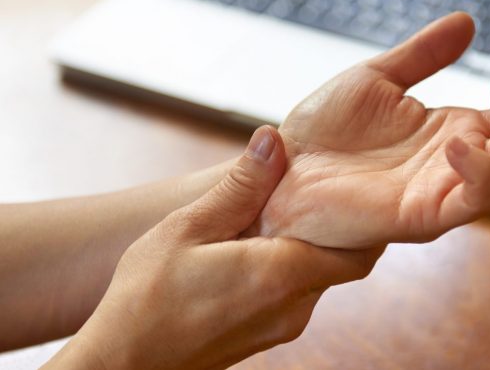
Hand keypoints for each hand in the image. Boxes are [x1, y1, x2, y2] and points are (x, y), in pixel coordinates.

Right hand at [44, 126, 380, 369]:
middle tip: (314, 192)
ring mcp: (281, 327)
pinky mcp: (265, 336)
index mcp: (282, 275)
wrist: (124, 363)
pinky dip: (290, 268)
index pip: (360, 251)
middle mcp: (294, 307)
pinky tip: (258, 248)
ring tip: (280, 214)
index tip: (354, 190)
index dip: (365, 221)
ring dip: (308, 247)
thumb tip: (273, 141)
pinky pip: (294, 295)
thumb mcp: (188, 229)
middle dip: (334, 228)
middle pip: (341, 263)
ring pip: (317, 278)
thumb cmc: (146, 297)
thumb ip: (239, 188)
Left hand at [250, 12, 489, 248]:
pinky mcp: (421, 216)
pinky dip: (480, 173)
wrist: (283, 169)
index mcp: (455, 132)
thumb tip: (466, 23)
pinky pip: (471, 201)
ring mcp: (443, 191)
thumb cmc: (324, 132)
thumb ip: (422, 56)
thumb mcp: (376, 79)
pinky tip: (460, 142)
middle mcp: (458, 164)